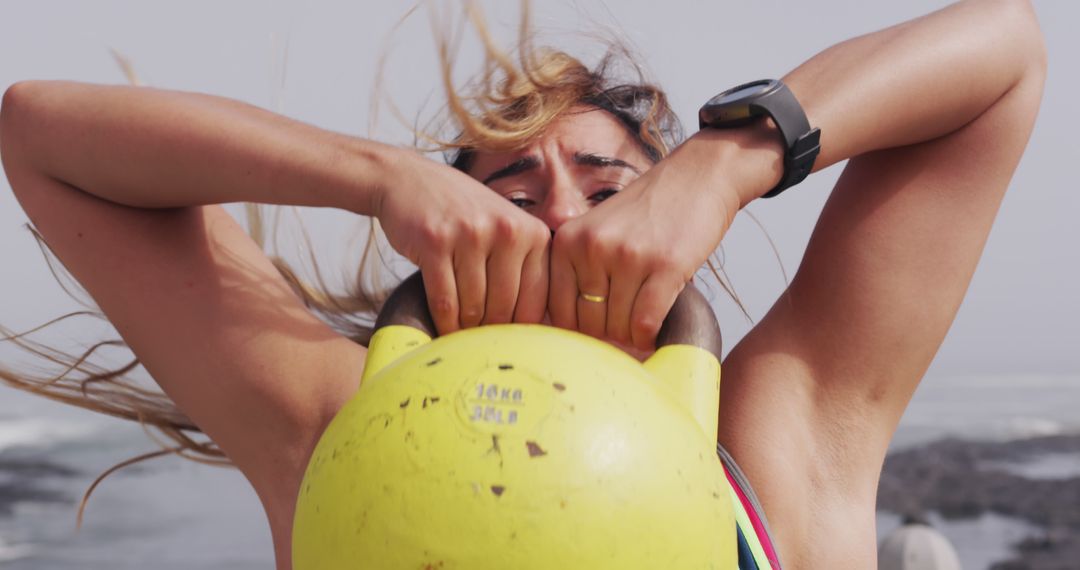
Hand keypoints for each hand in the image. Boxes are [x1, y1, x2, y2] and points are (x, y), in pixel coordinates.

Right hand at [373, 151, 550, 334]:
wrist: (409, 181)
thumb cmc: (462, 215)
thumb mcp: (504, 229)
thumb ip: (523, 268)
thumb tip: (537, 331)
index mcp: (533, 232)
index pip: (535, 300)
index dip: (521, 331)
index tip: (509, 345)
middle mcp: (506, 230)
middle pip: (504, 307)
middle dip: (491, 333)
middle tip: (480, 346)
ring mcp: (470, 234)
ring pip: (473, 307)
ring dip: (465, 330)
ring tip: (462, 339)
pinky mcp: (434, 242)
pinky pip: (444, 299)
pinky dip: (444, 322)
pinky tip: (444, 330)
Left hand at [548, 134, 750, 350]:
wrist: (698, 176)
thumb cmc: (648, 212)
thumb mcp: (598, 230)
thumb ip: (579, 270)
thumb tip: (570, 335)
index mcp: (568, 240)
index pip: (559, 314)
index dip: (581, 332)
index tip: (602, 328)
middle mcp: (592, 246)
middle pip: (589, 325)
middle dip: (609, 334)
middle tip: (627, 325)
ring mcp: (628, 256)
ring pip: (619, 328)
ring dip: (633, 336)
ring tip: (644, 323)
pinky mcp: (665, 265)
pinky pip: (646, 323)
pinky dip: (650, 337)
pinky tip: (656, 330)